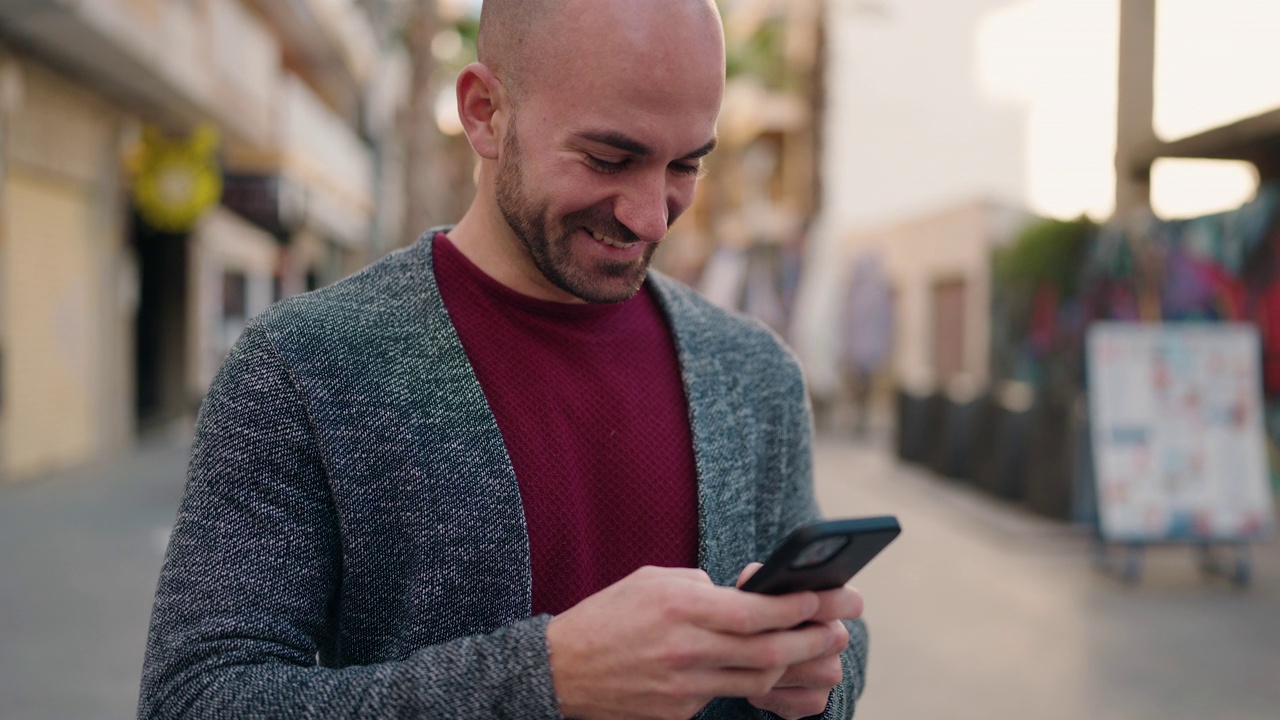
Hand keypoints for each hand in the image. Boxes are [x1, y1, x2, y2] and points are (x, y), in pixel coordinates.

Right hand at [545, 566, 841, 719]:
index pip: (754, 611)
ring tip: (819, 653)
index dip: (796, 608)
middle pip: (767, 652)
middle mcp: (685, 648)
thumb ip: (701, 586)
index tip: (823, 599)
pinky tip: (769, 673)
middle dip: (812, 641)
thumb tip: (744, 594)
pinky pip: (725, 696)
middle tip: (841, 632)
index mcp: (680, 606)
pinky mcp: (677, 712)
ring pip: (755, 681)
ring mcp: (682, 686)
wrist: (559, 670)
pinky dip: (749, 683)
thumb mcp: (652, 581)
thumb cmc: (608, 616)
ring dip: (793, 667)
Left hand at [735, 563, 863, 718]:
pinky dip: (770, 695)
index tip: (808, 602)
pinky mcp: (817, 700)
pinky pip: (794, 701)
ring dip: (772, 670)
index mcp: (831, 606)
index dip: (835, 602)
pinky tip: (756, 686)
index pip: (850, 602)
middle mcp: (836, 638)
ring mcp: (830, 671)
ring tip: (748, 663)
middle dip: (783, 640)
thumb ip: (759, 580)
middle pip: (821, 641)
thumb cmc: (763, 616)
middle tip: (754, 638)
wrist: (761, 654)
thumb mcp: (759, 593)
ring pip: (804, 672)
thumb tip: (753, 577)